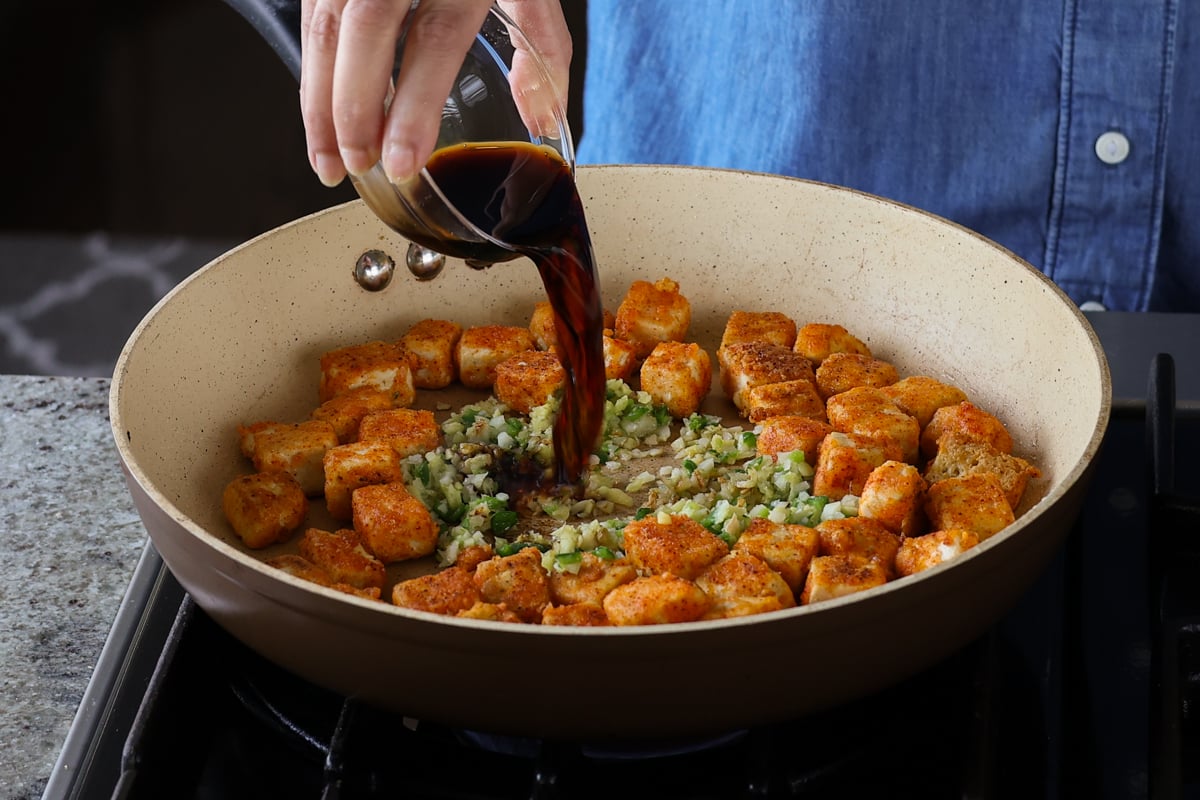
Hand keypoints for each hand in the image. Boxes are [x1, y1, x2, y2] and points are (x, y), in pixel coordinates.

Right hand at [299, 0, 571, 187]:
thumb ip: (542, 47)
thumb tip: (544, 123)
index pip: (432, 39)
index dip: (413, 105)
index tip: (400, 161)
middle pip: (363, 32)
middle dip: (350, 109)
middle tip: (352, 168)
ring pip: (325, 24)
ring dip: (318, 97)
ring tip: (328, 158)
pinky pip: (312, 12)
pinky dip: (313, 66)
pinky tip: (319, 110)